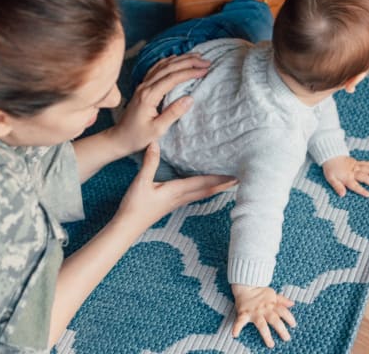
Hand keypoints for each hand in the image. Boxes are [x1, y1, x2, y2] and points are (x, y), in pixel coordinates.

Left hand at [108, 53, 209, 154]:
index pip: (172, 78)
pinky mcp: (142, 87)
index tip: (204, 70)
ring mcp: (142, 85)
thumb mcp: (157, 129)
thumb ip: (173, 113)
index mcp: (149, 96)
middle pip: (169, 68)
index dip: (189, 72)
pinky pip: (156, 69)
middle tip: (206, 61)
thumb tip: (190, 98)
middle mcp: (145, 86)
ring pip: (163, 66)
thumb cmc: (138, 137)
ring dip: (180, 59)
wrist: (119, 138)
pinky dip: (168, 61)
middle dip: (189, 62)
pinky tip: (176, 58)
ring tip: (196, 56)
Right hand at [117, 142, 236, 229]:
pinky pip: (193, 195)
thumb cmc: (134, 206)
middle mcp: (180, 197)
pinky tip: (204, 187)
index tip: (235, 174)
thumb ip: (150, 163)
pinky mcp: (171, 204)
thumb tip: (155, 143)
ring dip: (216, 187)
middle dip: (224, 184)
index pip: (203, 183)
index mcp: (176, 191)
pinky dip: (204, 190)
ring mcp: (176, 202)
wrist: (127, 226)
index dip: (220, 179)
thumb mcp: (141, 182)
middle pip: (208, 190)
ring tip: (228, 181)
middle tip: (240, 177)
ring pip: (202, 193)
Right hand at [231, 284, 296, 347]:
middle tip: (286, 338)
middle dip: (281, 329)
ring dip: (266, 335)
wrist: (246, 285)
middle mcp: (264, 310)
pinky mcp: (244, 314)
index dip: (289, 318)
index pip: (283, 311)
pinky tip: (234, 334)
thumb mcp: (272, 294)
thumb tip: (292, 303)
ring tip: (270, 344)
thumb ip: (282, 300)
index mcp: (272, 305)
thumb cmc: (259, 291)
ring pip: (261, 325)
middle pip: (274, 320)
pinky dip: (236, 327)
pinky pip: (240, 321)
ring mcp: (254, 313)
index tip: (293, 325)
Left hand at [322, 156, 368, 197]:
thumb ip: (337, 186)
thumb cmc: (330, 169)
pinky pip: (366, 163)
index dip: (361, 190)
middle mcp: (353, 172)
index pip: (355, 186)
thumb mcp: (330, 179)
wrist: (330, 155)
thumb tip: (342, 195)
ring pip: (368, 169)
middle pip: (364, 177)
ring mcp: (356, 166)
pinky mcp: (356, 161)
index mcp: (346, 178)